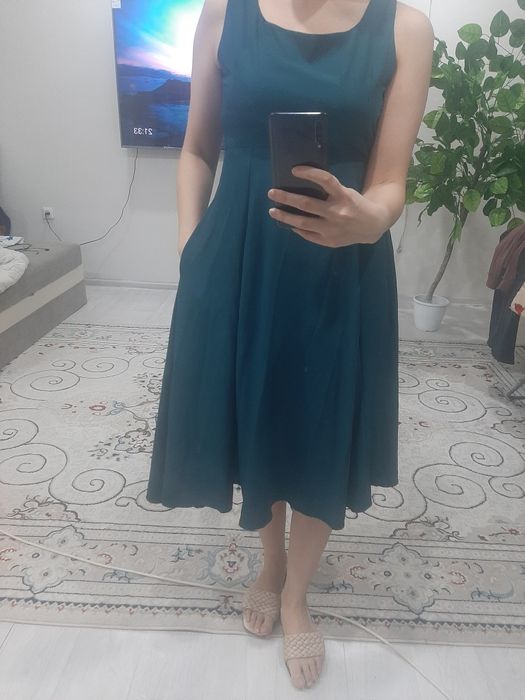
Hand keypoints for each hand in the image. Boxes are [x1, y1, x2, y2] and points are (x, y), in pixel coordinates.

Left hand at [267, 165, 389, 246]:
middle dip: (286, 198)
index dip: (309, 174)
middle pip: (306, 204)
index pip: (325, 180)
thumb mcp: (346, 193)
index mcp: (343, 196)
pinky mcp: (330, 241)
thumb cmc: (355, 205)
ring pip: (302, 222)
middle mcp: (337, 212)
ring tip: (273, 211)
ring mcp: (332, 229)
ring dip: (285, 216)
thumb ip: (329, 192)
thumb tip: (301, 188)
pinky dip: (297, 229)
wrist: (372, 226)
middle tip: (272, 192)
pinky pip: (308, 235)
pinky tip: (289, 224)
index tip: (294, 170)